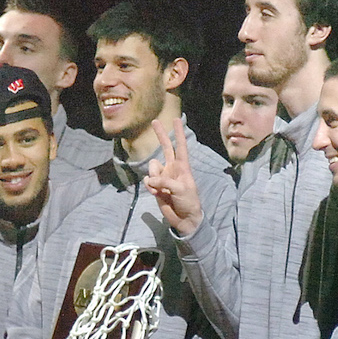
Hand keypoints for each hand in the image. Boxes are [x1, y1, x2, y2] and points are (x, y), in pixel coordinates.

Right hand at [144, 118, 203, 236]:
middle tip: (155, 121)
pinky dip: (150, 186)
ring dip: (154, 176)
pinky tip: (157, 194)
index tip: (176, 119)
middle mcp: (172, 168)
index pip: (181, 146)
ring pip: (152, 167)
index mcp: (183, 167)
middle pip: (165, 147)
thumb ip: (165, 181)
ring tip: (160, 189)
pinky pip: (148, 180)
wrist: (184, 219)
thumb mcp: (181, 189)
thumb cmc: (189, 202)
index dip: (178, 133)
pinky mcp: (155, 186)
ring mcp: (163, 176)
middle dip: (160, 135)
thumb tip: (150, 180)